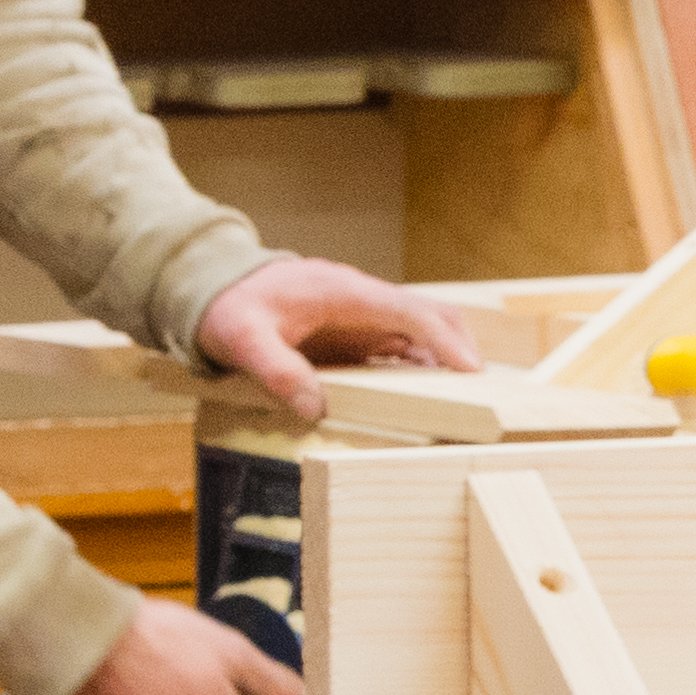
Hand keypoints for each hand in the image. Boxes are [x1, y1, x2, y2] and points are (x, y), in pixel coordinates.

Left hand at [190, 254, 470, 413]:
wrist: (216, 286)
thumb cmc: (230, 307)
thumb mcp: (242, 341)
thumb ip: (278, 372)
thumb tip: (315, 408)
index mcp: (344, 292)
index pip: (410, 311)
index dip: (444, 340)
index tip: (469, 370)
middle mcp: (362, 298)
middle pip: (431, 314)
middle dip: (460, 347)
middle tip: (480, 390)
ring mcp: (363, 313)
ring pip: (422, 328)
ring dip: (445, 358)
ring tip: (463, 398)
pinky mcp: (357, 329)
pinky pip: (401, 343)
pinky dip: (422, 364)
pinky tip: (426, 393)